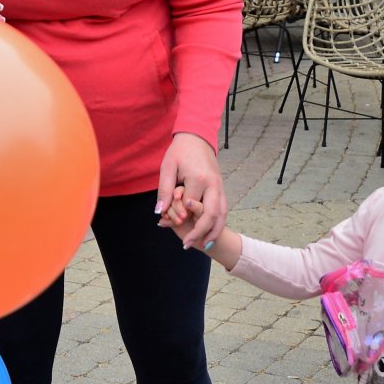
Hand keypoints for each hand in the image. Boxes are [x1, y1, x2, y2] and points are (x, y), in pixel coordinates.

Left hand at [157, 132, 223, 249]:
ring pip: (222, 214)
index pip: (190, 206)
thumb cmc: (179, 151)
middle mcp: (213, 184)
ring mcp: (220, 186)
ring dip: (214, 232)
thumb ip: (165, 190)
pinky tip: (210, 234)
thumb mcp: (168, 168)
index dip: (180, 218)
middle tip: (187, 245)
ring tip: (203, 246)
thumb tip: (159, 211)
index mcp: (199, 179)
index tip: (168, 225)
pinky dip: (218, 224)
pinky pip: (224, 210)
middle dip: (200, 233)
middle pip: (212, 215)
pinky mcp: (222, 188)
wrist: (197, 138)